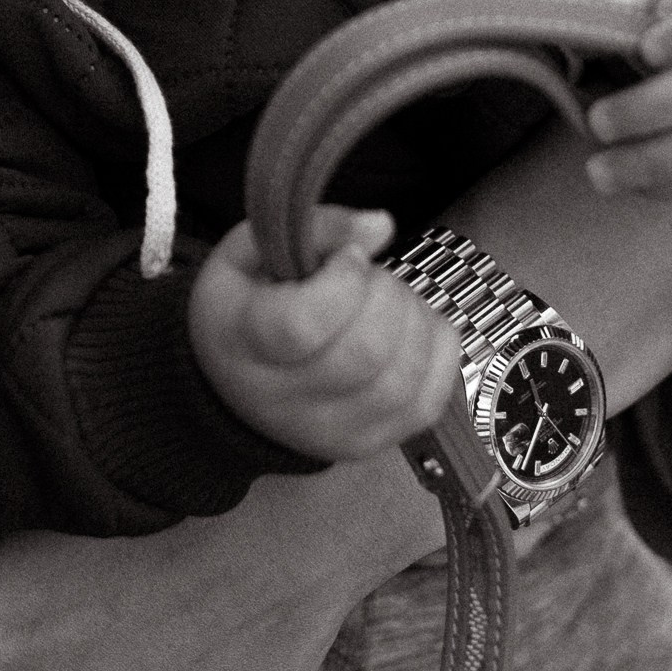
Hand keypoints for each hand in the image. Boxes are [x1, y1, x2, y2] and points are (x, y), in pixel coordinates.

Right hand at [185, 203, 460, 459]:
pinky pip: (431, 399)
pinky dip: (435, 351)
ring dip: (413, 320)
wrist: (235, 390)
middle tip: (369, 277)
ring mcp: (332, 431)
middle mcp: (284, 401)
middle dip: (386, 294)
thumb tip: (381, 226)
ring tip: (388, 302)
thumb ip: (315, 227)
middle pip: (366, 352)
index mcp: (241, 342)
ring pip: (404, 377)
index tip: (346, 258)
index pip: (306, 323)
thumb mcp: (251, 250)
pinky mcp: (372, 444)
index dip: (344, 280)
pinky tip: (409, 330)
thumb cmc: (246, 306)